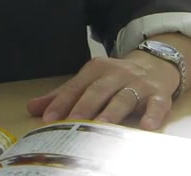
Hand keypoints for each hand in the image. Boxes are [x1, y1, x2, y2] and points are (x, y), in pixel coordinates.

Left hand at [26, 53, 181, 129]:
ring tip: (102, 125)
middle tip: (74, 122)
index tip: (49, 118)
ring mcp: (138, 84)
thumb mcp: (89, 81)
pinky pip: (157, 104)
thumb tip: (32, 108)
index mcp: (96, 69)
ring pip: (124, 97)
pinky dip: (153, 114)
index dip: (62, 102)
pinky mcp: (159, 94)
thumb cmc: (115, 78)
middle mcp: (117, 74)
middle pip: (98, 90)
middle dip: (85, 106)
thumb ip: (63, 95)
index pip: (76, 86)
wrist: (155, 64)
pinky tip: (146, 126)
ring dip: (112, 112)